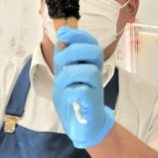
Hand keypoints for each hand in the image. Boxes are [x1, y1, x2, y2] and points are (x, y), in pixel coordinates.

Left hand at [53, 27, 114, 148]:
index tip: (63, 35)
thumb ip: (63, 54)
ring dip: (69, 75)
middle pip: (95, 52)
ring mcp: (96, 88)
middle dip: (74, 52)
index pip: (91, 42)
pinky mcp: (92, 103)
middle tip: (61, 63)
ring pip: (89, 71)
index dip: (78, 35)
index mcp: (90, 64)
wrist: (83, 126)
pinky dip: (70, 92)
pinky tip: (67, 97)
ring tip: (62, 84)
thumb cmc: (74, 98)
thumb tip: (62, 32)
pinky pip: (82, 92)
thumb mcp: (64, 73)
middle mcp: (96, 73)